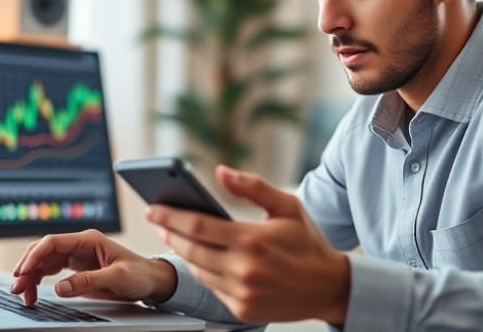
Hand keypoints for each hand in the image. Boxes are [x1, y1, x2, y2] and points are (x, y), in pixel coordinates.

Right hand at [9, 229, 176, 305]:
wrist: (151, 281)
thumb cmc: (140, 274)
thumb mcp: (117, 277)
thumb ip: (89, 281)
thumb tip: (60, 287)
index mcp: (89, 240)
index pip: (53, 242)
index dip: (35, 255)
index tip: (23, 272)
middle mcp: (80, 246)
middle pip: (44, 252)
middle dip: (27, 267)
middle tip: (17, 287)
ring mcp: (77, 256)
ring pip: (44, 262)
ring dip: (31, 276)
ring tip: (23, 294)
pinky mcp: (77, 269)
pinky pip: (51, 272)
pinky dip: (39, 281)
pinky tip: (34, 293)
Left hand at [146, 165, 349, 324]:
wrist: (329, 287)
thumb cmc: (307, 242)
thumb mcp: (287, 206)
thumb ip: (253, 186)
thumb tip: (221, 172)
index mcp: (253, 240)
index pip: (199, 226)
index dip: (171, 217)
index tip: (153, 209)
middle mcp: (245, 269)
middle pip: (192, 249)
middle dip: (170, 233)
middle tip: (158, 220)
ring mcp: (243, 293)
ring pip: (198, 270)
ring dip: (183, 253)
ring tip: (175, 237)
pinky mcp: (243, 310)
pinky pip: (212, 288)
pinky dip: (203, 272)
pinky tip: (200, 258)